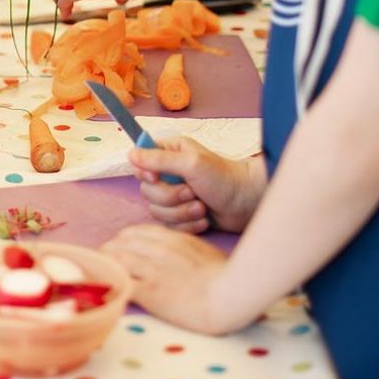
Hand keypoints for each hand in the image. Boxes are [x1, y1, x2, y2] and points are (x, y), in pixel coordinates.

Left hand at [102, 224, 238, 333]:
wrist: (228, 295)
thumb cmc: (225, 274)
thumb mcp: (202, 250)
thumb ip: (183, 247)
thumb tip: (176, 252)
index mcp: (170, 237)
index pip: (134, 232)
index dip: (122, 240)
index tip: (119, 248)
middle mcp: (155, 249)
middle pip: (119, 243)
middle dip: (109, 251)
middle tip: (104, 261)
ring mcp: (150, 269)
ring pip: (114, 259)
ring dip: (105, 265)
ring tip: (99, 272)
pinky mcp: (147, 291)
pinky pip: (119, 283)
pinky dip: (110, 285)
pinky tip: (106, 289)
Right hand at [131, 139, 265, 232]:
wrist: (247, 204)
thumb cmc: (224, 178)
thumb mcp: (191, 163)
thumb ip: (159, 159)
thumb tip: (130, 154)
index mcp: (169, 153)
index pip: (139, 162)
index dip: (145, 173)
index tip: (157, 178)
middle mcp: (169, 173)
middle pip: (146, 191)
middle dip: (170, 197)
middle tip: (192, 192)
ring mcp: (174, 196)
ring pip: (157, 210)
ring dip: (181, 212)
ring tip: (202, 207)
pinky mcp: (181, 215)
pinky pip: (170, 225)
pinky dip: (187, 225)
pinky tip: (204, 219)